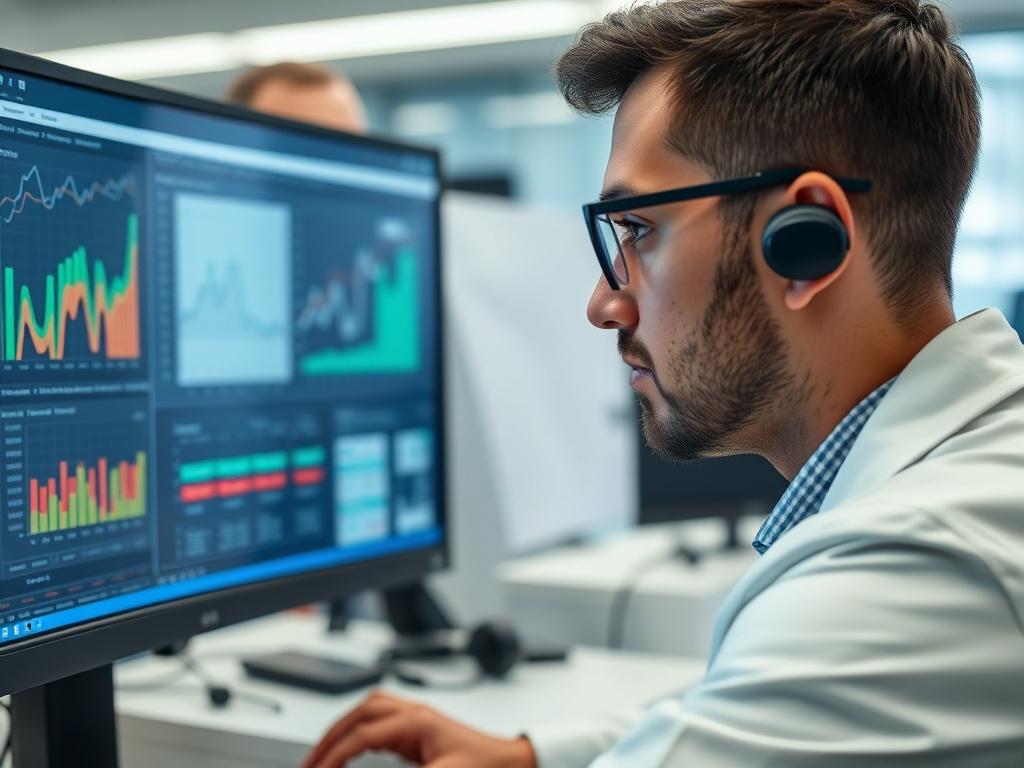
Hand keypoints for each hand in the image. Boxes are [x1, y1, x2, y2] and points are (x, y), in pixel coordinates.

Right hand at [302, 689, 537, 767]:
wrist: (514, 763)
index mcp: (416, 722)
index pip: (361, 736)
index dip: (333, 757)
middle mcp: (414, 713)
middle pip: (359, 713)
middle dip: (330, 737)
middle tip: (310, 763)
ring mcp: (418, 717)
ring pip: (369, 708)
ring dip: (344, 727)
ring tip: (324, 752)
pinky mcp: (421, 727)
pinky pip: (381, 718)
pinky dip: (360, 728)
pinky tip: (354, 746)